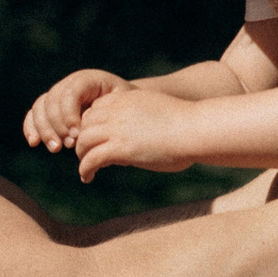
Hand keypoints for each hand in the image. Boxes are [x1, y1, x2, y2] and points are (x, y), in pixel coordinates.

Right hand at [24, 68, 130, 152]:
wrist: (121, 106)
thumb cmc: (126, 108)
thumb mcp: (124, 106)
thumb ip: (110, 114)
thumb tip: (93, 133)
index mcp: (87, 80)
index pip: (70, 92)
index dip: (69, 113)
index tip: (77, 135)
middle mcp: (68, 84)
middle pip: (52, 100)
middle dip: (57, 125)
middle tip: (68, 145)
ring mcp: (56, 95)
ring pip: (40, 107)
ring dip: (44, 130)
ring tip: (56, 149)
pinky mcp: (49, 108)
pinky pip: (34, 114)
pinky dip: (30, 127)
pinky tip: (34, 143)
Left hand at [73, 86, 197, 181]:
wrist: (196, 129)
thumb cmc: (187, 124)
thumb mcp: (159, 112)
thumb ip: (144, 118)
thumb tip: (144, 134)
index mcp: (127, 98)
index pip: (96, 108)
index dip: (92, 124)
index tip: (95, 138)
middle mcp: (117, 110)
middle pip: (85, 123)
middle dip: (82, 139)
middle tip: (86, 155)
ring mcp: (117, 129)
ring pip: (83, 141)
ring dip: (81, 156)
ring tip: (86, 169)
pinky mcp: (120, 148)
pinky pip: (91, 159)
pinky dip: (85, 169)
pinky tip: (88, 178)